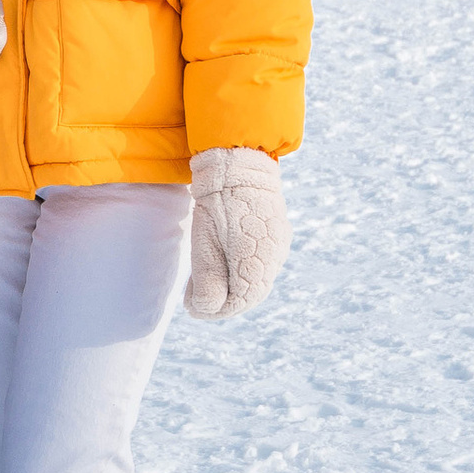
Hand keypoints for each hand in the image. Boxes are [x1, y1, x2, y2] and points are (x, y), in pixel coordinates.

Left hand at [184, 149, 289, 322]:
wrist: (239, 162)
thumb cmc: (218, 203)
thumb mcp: (205, 243)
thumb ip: (208, 280)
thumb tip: (205, 310)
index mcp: (259, 260)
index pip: (241, 300)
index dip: (217, 310)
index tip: (195, 308)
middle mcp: (275, 256)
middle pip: (251, 293)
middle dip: (223, 300)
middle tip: (197, 300)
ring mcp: (279, 244)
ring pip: (257, 279)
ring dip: (232, 286)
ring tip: (205, 281)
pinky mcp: (277, 235)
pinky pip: (261, 264)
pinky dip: (241, 271)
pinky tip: (223, 263)